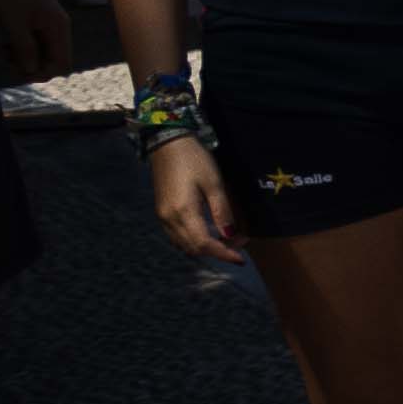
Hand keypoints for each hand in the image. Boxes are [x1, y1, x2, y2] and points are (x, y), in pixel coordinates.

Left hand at [0, 0, 69, 81]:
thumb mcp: (14, 24)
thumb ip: (26, 49)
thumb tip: (32, 71)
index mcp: (58, 27)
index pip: (61, 63)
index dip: (42, 73)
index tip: (18, 71)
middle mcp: (57, 26)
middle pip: (52, 59)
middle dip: (31, 66)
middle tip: (7, 62)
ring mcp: (46, 22)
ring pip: (41, 51)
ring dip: (23, 58)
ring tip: (2, 53)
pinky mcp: (34, 18)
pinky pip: (33, 41)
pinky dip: (20, 47)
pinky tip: (4, 44)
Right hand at [145, 134, 242, 264]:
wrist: (168, 144)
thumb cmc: (194, 160)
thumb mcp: (214, 184)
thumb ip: (222, 212)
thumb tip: (230, 235)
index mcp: (183, 212)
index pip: (204, 244)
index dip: (224, 254)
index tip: (241, 259)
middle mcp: (168, 219)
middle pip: (194, 248)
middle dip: (218, 251)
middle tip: (240, 242)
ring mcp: (162, 217)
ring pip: (184, 245)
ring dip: (206, 247)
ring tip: (228, 238)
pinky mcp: (161, 212)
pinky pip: (176, 236)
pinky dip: (194, 241)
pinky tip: (209, 232)